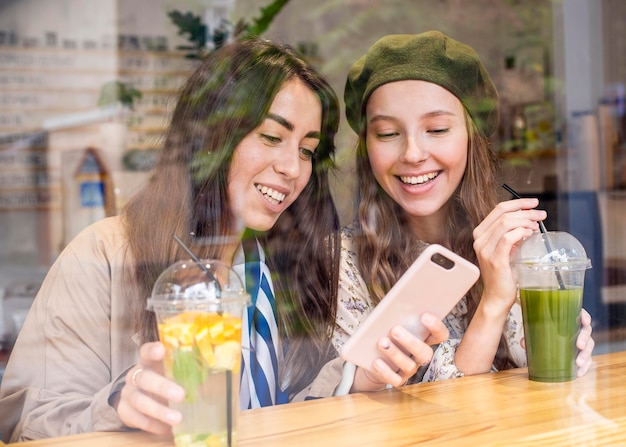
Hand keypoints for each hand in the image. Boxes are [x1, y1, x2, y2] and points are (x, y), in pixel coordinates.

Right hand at [117, 342, 184, 434]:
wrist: (137, 399)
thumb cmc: (162, 382)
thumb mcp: (171, 374)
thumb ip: (184, 371)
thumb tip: (211, 372)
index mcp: (148, 362)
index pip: (146, 352)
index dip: (152, 350)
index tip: (161, 350)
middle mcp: (135, 376)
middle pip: (144, 378)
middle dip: (162, 387)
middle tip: (181, 395)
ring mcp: (128, 393)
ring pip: (140, 401)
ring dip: (159, 411)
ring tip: (177, 419)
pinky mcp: (123, 410)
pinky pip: (136, 418)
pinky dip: (152, 424)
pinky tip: (166, 429)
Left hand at [351, 313, 448, 392]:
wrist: (371, 358)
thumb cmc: (385, 334)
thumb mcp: (391, 324)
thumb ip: (396, 317)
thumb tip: (392, 307)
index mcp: (423, 340)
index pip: (440, 335)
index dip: (436, 327)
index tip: (425, 316)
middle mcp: (420, 356)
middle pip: (425, 353)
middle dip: (411, 342)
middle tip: (395, 330)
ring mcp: (409, 370)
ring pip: (409, 366)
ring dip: (395, 353)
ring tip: (382, 342)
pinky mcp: (397, 380)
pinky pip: (395, 379)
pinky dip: (385, 371)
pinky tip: (376, 361)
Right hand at [473, 198, 546, 314]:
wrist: (497, 296)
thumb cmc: (503, 274)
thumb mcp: (506, 249)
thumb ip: (512, 234)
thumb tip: (529, 220)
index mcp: (481, 234)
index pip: (498, 210)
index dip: (518, 203)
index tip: (533, 203)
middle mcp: (480, 240)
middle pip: (503, 214)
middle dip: (525, 211)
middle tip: (541, 214)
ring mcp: (485, 250)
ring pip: (506, 223)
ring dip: (525, 221)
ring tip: (536, 226)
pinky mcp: (494, 259)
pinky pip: (508, 238)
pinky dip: (521, 232)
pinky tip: (530, 234)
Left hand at [519, 308, 593, 376]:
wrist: (545, 342)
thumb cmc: (542, 330)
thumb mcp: (535, 329)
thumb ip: (530, 334)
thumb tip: (524, 343)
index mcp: (569, 318)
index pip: (580, 314)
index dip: (585, 316)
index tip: (586, 322)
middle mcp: (578, 329)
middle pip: (586, 331)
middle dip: (585, 338)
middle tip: (580, 345)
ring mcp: (581, 342)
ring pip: (589, 347)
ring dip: (585, 355)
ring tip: (578, 363)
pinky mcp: (580, 354)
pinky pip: (586, 360)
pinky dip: (584, 367)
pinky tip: (579, 373)